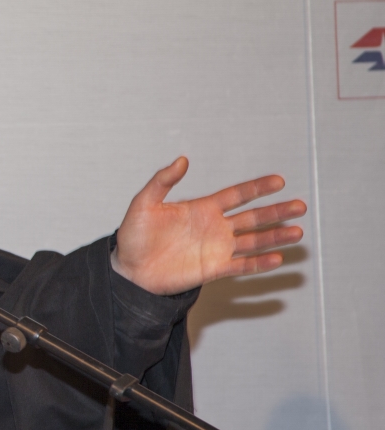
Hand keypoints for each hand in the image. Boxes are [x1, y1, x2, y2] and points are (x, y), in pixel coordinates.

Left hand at [111, 157, 305, 295]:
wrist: (129, 268)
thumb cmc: (135, 235)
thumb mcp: (144, 203)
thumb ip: (162, 181)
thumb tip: (182, 160)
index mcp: (202, 208)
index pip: (236, 195)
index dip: (257, 188)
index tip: (280, 181)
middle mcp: (215, 227)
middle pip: (253, 217)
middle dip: (277, 212)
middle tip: (300, 206)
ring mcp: (216, 248)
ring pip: (253, 241)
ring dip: (275, 237)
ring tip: (298, 232)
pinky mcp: (213, 269)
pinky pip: (241, 265)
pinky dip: (259, 263)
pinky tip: (277, 258)